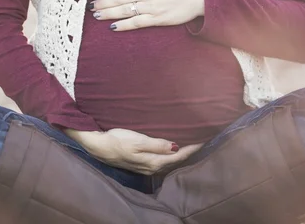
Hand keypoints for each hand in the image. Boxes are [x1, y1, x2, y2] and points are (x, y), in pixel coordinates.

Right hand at [64, 128, 202, 174]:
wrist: (98, 147)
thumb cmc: (117, 140)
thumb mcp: (137, 140)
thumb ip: (157, 144)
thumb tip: (176, 146)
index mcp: (154, 161)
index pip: (180, 155)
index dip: (194, 147)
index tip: (206, 137)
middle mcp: (154, 167)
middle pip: (178, 160)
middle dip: (192, 151)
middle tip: (205, 138)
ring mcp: (148, 167)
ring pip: (172, 161)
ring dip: (183, 153)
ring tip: (194, 143)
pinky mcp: (143, 164)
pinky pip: (165, 160)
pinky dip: (174, 155)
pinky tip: (176, 149)